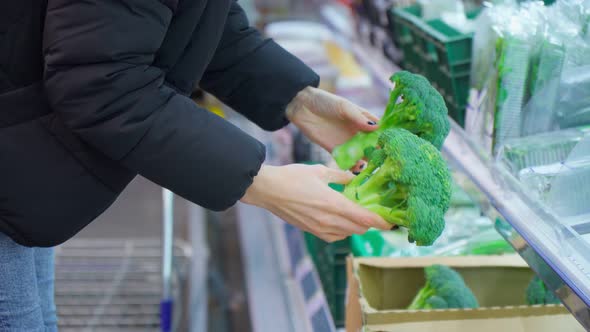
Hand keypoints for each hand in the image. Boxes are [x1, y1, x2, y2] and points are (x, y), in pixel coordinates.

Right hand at [241, 164, 389, 241]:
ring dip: (356, 226)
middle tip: (375, 212)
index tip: (392, 221)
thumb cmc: (292, 177)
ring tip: (356, 213)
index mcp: (334, 205)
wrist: (267, 190)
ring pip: (348, 233)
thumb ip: (341, 177)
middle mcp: (329, 221)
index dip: (381, 222)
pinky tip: (340, 220)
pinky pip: (335, 236)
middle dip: (370, 222)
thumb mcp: (320, 171)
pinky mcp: (311, 231)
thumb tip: (354, 178)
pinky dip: (343, 230)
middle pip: (359, 228)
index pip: (365, 219)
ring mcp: (319, 229)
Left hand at [286, 87, 378, 170]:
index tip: (392, 146)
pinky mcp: (334, 150)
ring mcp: (346, 142)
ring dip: (365, 162)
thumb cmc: (325, 101)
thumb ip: (358, 117)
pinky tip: (356, 170)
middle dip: (378, 154)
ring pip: (360, 156)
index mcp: (362, 120)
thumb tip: (376, 127)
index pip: (379, 131)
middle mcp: (357, 133)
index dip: (386, 138)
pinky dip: (351, 166)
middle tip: (383, 162)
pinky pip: (345, 161)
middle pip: (372, 146)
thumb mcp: (343, 107)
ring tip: (370, 167)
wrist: (302, 106)